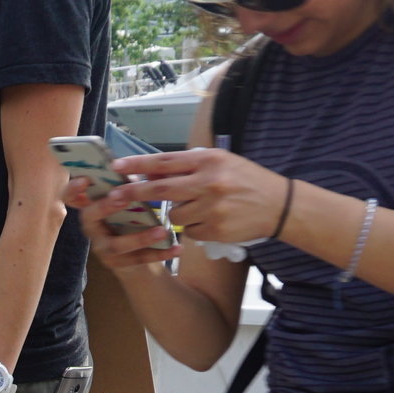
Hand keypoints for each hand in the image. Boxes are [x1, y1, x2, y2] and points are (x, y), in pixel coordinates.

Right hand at [68, 176, 179, 270]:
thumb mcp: (130, 197)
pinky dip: (159, 254)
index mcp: (92, 206)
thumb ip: (130, 184)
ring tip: (163, 231)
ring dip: (140, 237)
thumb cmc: (132, 217)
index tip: (86, 179)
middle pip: (90, 217)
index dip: (74, 188)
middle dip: (105, 207)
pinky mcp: (117, 263)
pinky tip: (177, 249)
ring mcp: (102, 247)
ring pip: (117, 244)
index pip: (71, 196)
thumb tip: (143, 164)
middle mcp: (92, 227)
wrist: (138, 254)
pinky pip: (137, 260)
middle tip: (123, 197)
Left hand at [101, 148, 289, 245]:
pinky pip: (189, 232)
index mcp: (209, 160)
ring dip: (177, 215)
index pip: (165, 162)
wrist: (279, 205)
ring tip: (199, 208)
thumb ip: (188, 167)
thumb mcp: (221, 163)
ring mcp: (213, 208)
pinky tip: (212, 221)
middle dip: (134, 193)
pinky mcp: (216, 230)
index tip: (116, 166)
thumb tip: (151, 172)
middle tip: (114, 196)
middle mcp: (209, 182)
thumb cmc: (246, 180)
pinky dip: (194, 229)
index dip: (137, 165)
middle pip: (160, 190)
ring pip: (174, 216)